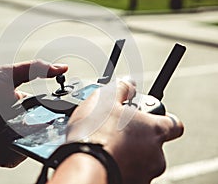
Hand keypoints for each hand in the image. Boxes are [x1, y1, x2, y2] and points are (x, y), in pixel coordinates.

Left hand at [0, 60, 67, 166]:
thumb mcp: (9, 74)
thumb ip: (35, 68)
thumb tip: (62, 67)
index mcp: (25, 105)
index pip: (48, 108)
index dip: (58, 108)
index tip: (67, 107)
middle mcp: (22, 123)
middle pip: (45, 128)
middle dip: (50, 126)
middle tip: (50, 122)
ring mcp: (15, 140)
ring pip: (35, 143)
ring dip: (35, 139)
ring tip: (24, 130)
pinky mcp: (6, 155)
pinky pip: (20, 156)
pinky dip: (20, 151)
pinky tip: (13, 141)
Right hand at [67, 79, 183, 183]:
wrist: (83, 168)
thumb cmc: (96, 134)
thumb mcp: (105, 100)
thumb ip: (121, 88)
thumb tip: (129, 83)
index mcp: (154, 130)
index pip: (174, 124)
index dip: (161, 118)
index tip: (145, 115)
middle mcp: (156, 155)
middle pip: (152, 142)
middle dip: (137, 135)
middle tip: (116, 129)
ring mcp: (145, 173)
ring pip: (140, 158)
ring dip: (128, 151)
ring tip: (106, 144)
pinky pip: (130, 170)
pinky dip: (120, 164)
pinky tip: (104, 157)